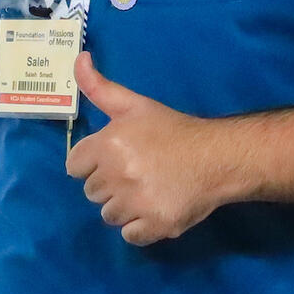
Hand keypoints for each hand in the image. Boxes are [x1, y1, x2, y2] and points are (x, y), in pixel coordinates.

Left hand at [64, 52, 229, 245]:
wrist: (218, 157)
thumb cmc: (173, 130)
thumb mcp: (133, 104)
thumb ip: (98, 86)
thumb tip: (78, 58)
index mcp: (107, 145)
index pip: (74, 167)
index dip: (92, 164)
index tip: (113, 159)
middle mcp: (117, 175)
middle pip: (91, 192)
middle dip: (109, 185)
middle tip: (136, 173)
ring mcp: (136, 203)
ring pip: (108, 215)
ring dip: (123, 207)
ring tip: (147, 190)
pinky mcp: (156, 225)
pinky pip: (130, 236)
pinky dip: (140, 228)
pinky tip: (155, 209)